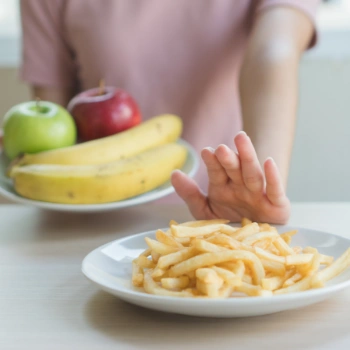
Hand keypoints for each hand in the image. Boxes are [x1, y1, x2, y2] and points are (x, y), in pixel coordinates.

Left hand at [171, 131, 289, 223]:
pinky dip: (273, 177)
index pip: (216, 171)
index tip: (205, 152)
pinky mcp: (276, 205)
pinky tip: (269, 162)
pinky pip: (274, 190)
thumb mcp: (204, 211)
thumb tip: (173, 173)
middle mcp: (240, 187)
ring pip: (253, 173)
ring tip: (241, 140)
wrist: (252, 243)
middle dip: (228, 158)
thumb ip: (190, 194)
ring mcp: (258, 194)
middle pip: (234, 169)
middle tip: (221, 148)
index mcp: (222, 187)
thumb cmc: (228, 222)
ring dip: (247, 157)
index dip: (212, 162)